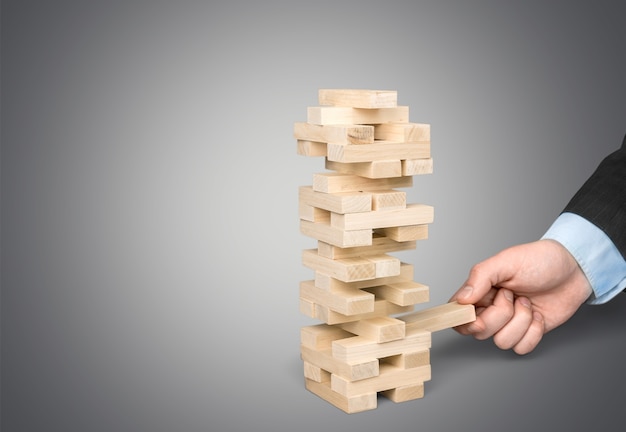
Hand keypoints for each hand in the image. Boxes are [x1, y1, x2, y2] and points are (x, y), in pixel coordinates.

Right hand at [451, 239, 592, 354]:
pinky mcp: (528, 333)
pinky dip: (533, 333)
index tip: (477, 315)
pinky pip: (522, 348)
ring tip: (528, 302)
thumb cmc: (540, 259)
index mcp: (479, 291)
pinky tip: (537, 315)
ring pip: (502, 342)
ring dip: (520, 322)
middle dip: (500, 315)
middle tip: (512, 295)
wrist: (574, 269)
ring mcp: (510, 323)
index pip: (458, 314)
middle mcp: (491, 309)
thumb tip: (460, 299)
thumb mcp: (506, 261)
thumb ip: (479, 277)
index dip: (464, 320)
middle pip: (480, 331)